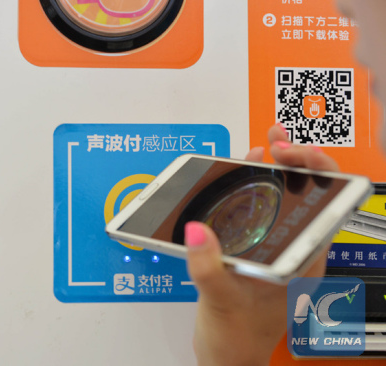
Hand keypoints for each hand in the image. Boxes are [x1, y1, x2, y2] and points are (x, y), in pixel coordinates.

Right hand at [186, 124, 338, 365]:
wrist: (225, 358)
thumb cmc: (237, 338)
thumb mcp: (222, 302)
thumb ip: (208, 268)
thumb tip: (196, 231)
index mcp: (300, 259)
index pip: (324, 204)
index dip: (316, 171)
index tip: (292, 155)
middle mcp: (291, 249)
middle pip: (304, 195)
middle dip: (294, 161)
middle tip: (276, 142)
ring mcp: (270, 248)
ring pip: (278, 200)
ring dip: (272, 170)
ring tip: (262, 148)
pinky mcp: (250, 249)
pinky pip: (253, 211)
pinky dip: (248, 189)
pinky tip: (241, 175)